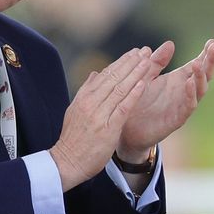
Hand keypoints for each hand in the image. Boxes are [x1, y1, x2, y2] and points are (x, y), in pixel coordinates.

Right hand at [49, 48, 151, 191]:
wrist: (65, 163)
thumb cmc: (73, 139)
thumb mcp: (75, 111)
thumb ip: (86, 91)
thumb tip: (95, 73)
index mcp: (84, 97)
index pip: (106, 75)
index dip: (121, 62)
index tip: (134, 52)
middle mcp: (91, 102)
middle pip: (114, 77)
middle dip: (131, 62)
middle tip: (144, 50)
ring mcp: (99, 114)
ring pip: (120, 88)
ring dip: (135, 73)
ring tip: (147, 61)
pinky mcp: (107, 128)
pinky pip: (123, 107)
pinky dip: (133, 94)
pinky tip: (143, 83)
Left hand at [117, 39, 213, 162]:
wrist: (126, 130)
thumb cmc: (137, 102)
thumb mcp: (146, 76)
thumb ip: (157, 61)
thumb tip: (170, 43)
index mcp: (178, 79)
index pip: (197, 64)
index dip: (206, 54)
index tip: (212, 41)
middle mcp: (184, 91)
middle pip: (204, 75)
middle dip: (210, 61)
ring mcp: (182, 105)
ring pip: (199, 90)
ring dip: (201, 77)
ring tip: (199, 63)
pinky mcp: (177, 119)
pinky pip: (188, 106)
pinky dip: (191, 95)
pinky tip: (190, 83)